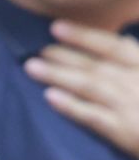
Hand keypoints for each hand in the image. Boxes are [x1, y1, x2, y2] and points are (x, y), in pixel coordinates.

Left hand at [25, 21, 138, 157]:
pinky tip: (49, 97)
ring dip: (59, 75)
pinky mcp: (123, 132)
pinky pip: (93, 116)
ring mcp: (131, 107)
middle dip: (64, 55)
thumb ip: (135, 61)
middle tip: (36, 49)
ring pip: (90, 86)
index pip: (115, 47)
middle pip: (96, 65)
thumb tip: (121, 40)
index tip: (56, 27)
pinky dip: (71, 105)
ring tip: (32, 67)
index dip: (85, 36)